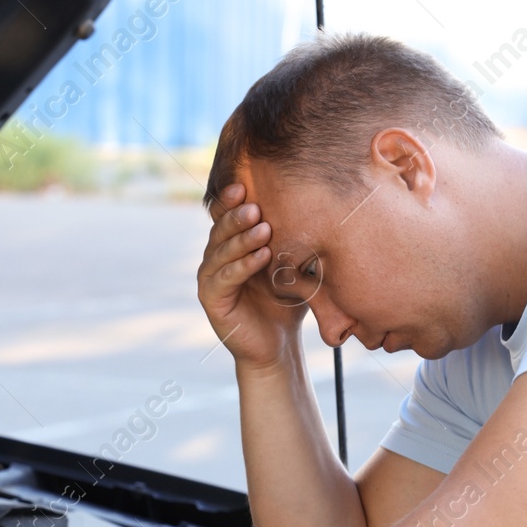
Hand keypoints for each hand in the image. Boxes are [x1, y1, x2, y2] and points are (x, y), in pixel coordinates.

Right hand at [197, 183, 307, 371]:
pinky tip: (262, 256)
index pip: (226, 214)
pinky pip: (224, 278)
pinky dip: (242, 265)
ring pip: (220, 251)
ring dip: (241, 238)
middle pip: (220, 228)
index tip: (246, 182)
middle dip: (237, 215)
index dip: (232, 198)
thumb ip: (292, 239)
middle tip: (256, 205)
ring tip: (263, 228)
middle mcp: (216, 256)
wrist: (277, 344)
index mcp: (232, 243)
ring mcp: (210, 277)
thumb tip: (316, 203)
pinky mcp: (211, 299)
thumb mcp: (292, 264)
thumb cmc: (286, 300)